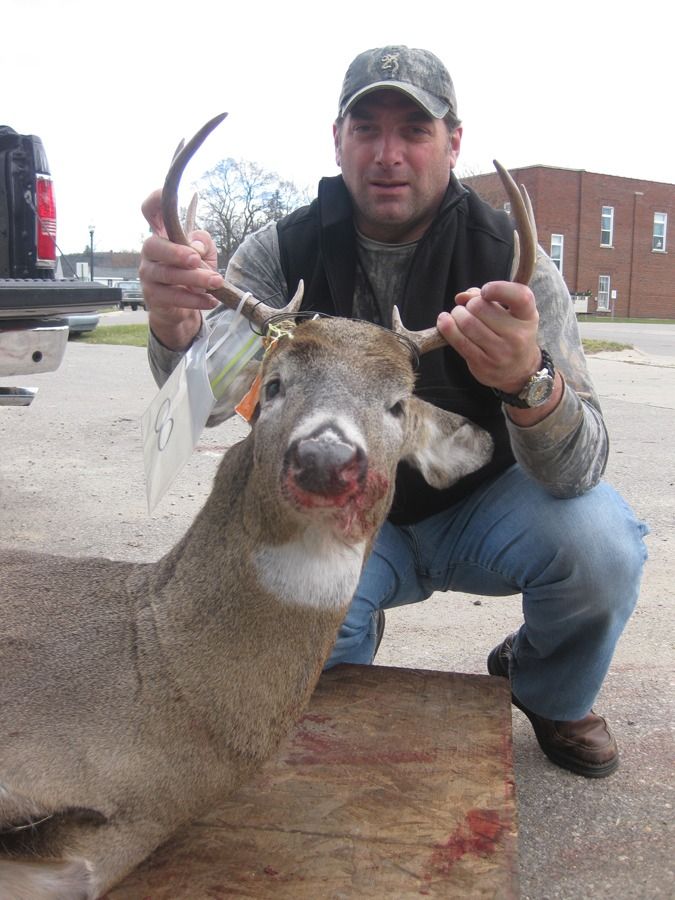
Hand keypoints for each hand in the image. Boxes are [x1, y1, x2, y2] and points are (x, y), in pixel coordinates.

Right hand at [139, 189, 224, 350]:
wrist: (182, 309)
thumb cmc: (192, 273)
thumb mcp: (204, 254)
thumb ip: (203, 242)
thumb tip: (195, 246)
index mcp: (162, 235)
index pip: (150, 211)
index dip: (155, 200)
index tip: (165, 194)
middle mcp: (150, 252)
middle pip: (153, 245)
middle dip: (176, 252)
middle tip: (197, 260)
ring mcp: (148, 274)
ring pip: (167, 274)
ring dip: (195, 278)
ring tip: (216, 282)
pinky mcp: (153, 296)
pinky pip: (173, 296)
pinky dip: (194, 299)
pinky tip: (211, 300)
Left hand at [436, 281, 541, 393]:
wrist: (519, 370)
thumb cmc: (511, 331)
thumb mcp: (510, 311)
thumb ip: (488, 297)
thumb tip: (461, 297)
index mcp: (528, 316)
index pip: (519, 296)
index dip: (498, 288)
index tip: (485, 291)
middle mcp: (517, 335)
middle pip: (480, 307)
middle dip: (469, 304)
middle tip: (468, 307)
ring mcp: (500, 352)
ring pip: (467, 323)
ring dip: (456, 314)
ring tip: (458, 315)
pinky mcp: (483, 364)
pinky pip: (459, 341)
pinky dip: (447, 328)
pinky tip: (444, 321)